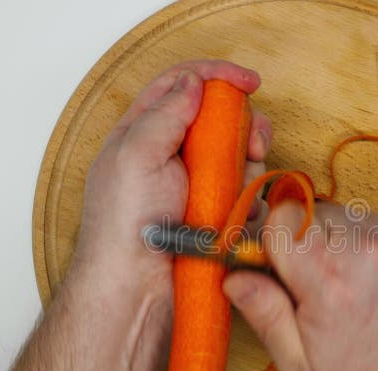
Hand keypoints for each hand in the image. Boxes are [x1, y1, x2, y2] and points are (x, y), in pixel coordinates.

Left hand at [0, 61, 273, 370]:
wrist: (138, 288)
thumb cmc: (124, 226)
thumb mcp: (134, 156)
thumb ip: (164, 113)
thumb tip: (194, 83)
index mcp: (143, 133)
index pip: (180, 84)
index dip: (215, 75)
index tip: (248, 81)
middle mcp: (172, 154)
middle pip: (218, 116)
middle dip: (241, 120)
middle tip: (253, 138)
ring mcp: (196, 184)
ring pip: (237, 152)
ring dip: (247, 161)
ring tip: (240, 184)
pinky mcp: (216, 211)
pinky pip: (245, 190)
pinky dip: (249, 194)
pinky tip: (240, 211)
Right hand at [223, 202, 377, 370]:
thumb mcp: (301, 365)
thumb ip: (264, 313)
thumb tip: (236, 279)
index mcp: (327, 276)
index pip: (282, 215)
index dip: (276, 239)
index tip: (281, 260)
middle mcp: (368, 248)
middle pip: (317, 212)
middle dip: (312, 242)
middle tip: (323, 283)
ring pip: (354, 217)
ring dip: (348, 243)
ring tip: (359, 287)